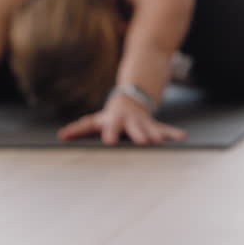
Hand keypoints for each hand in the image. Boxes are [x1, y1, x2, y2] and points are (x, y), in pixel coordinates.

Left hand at [57, 93, 185, 145]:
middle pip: (135, 128)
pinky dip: (173, 134)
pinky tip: (182, 138)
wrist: (131, 101)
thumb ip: (78, 129)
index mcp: (114, 120)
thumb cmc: (109, 117)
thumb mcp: (95, 120)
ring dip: (157, 135)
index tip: (110, 143)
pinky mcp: (155, 126)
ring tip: (161, 142)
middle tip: (144, 143)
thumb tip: (61, 137)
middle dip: (140, 135)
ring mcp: (144, 123)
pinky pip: (166, 130)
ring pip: (151, 129)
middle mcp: (130, 121)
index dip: (110, 133)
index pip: (110, 127)